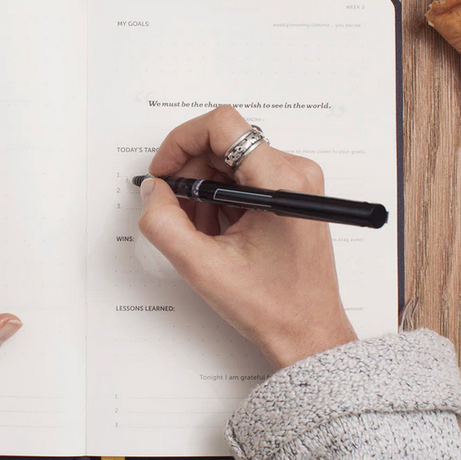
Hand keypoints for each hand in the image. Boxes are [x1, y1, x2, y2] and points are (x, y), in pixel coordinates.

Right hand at [138, 106, 356, 368]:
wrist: (308, 334)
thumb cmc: (273, 306)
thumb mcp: (203, 267)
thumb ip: (164, 223)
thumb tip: (152, 190)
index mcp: (280, 181)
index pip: (222, 125)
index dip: (181, 142)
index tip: (164, 172)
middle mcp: (294, 172)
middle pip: (223, 143)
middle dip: (190, 174)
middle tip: (175, 211)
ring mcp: (295, 182)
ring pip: (230, 161)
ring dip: (204, 191)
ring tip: (201, 232)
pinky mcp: (291, 194)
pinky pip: (243, 178)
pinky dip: (220, 200)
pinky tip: (218, 234)